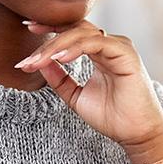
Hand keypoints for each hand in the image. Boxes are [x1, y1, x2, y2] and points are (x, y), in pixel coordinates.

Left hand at [14, 18, 162, 161]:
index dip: (50, 28)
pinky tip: (59, 58)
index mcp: (99, 51)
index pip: (72, 31)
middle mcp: (109, 44)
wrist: (136, 135)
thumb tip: (39, 63)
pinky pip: (96, 42)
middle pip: (74, 29)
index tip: (27, 29)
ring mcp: (119, 47)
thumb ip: (59, 79)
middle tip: (26, 59)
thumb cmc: (112, 117)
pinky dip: (75, 48)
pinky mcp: (125, 54)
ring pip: (82, 33)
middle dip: (47, 40)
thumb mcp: (75, 96)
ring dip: (56, 46)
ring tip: (37, 61)